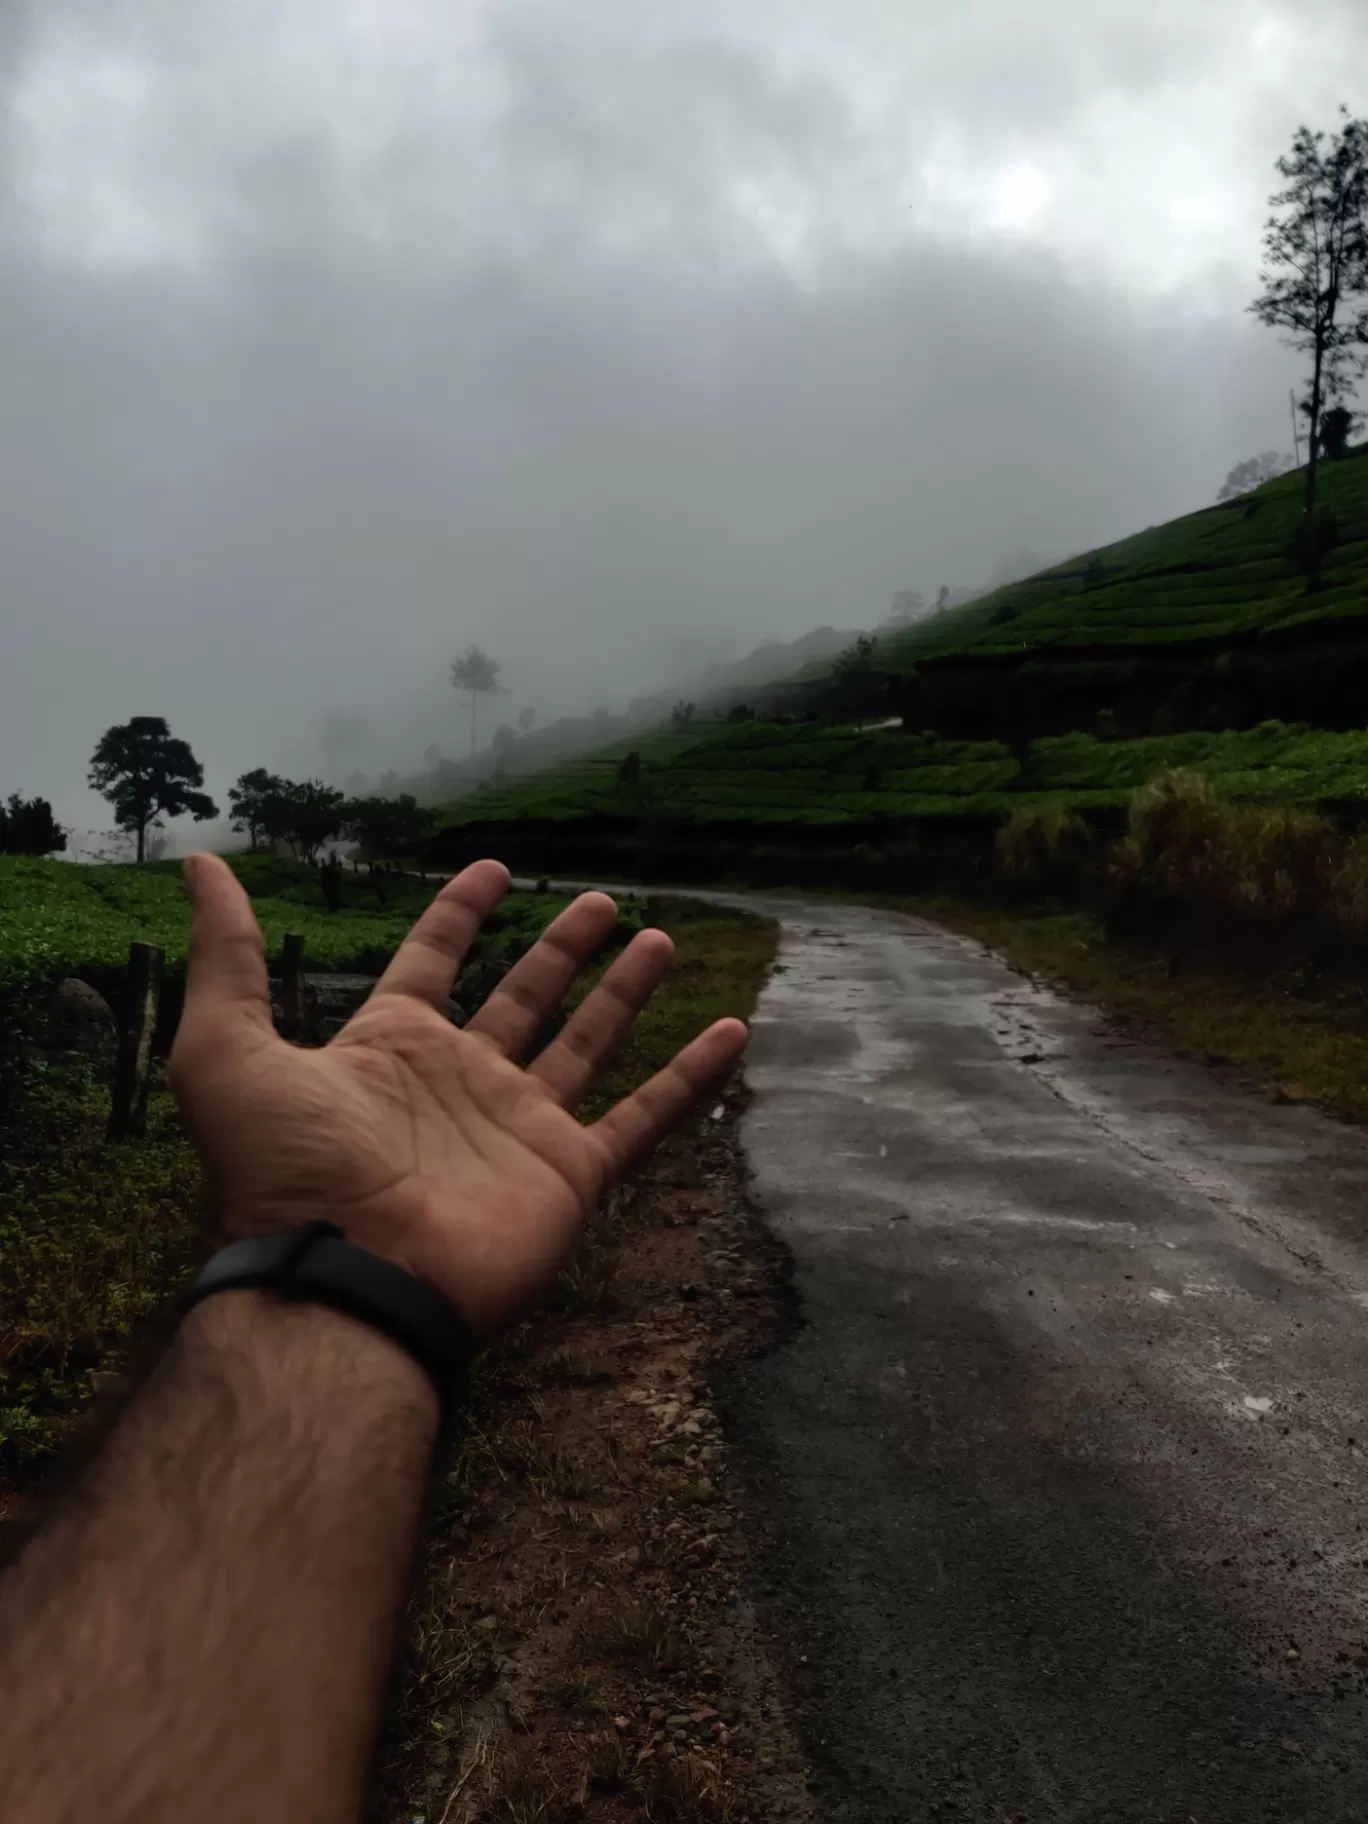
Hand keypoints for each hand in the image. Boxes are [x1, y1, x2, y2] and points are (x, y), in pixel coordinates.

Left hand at [170, 855, 747, 1342]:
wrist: (347, 1284)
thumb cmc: (286, 1171)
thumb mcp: (228, 1049)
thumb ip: (227, 956)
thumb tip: (199, 862)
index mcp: (391, 1047)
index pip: (434, 960)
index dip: (458, 912)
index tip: (491, 867)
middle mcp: (463, 1080)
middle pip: (524, 995)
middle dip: (559, 947)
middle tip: (598, 901)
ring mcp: (520, 1127)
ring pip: (588, 1042)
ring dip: (624, 992)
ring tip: (660, 940)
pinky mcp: (569, 1175)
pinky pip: (643, 1117)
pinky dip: (690, 1078)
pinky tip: (731, 1032)